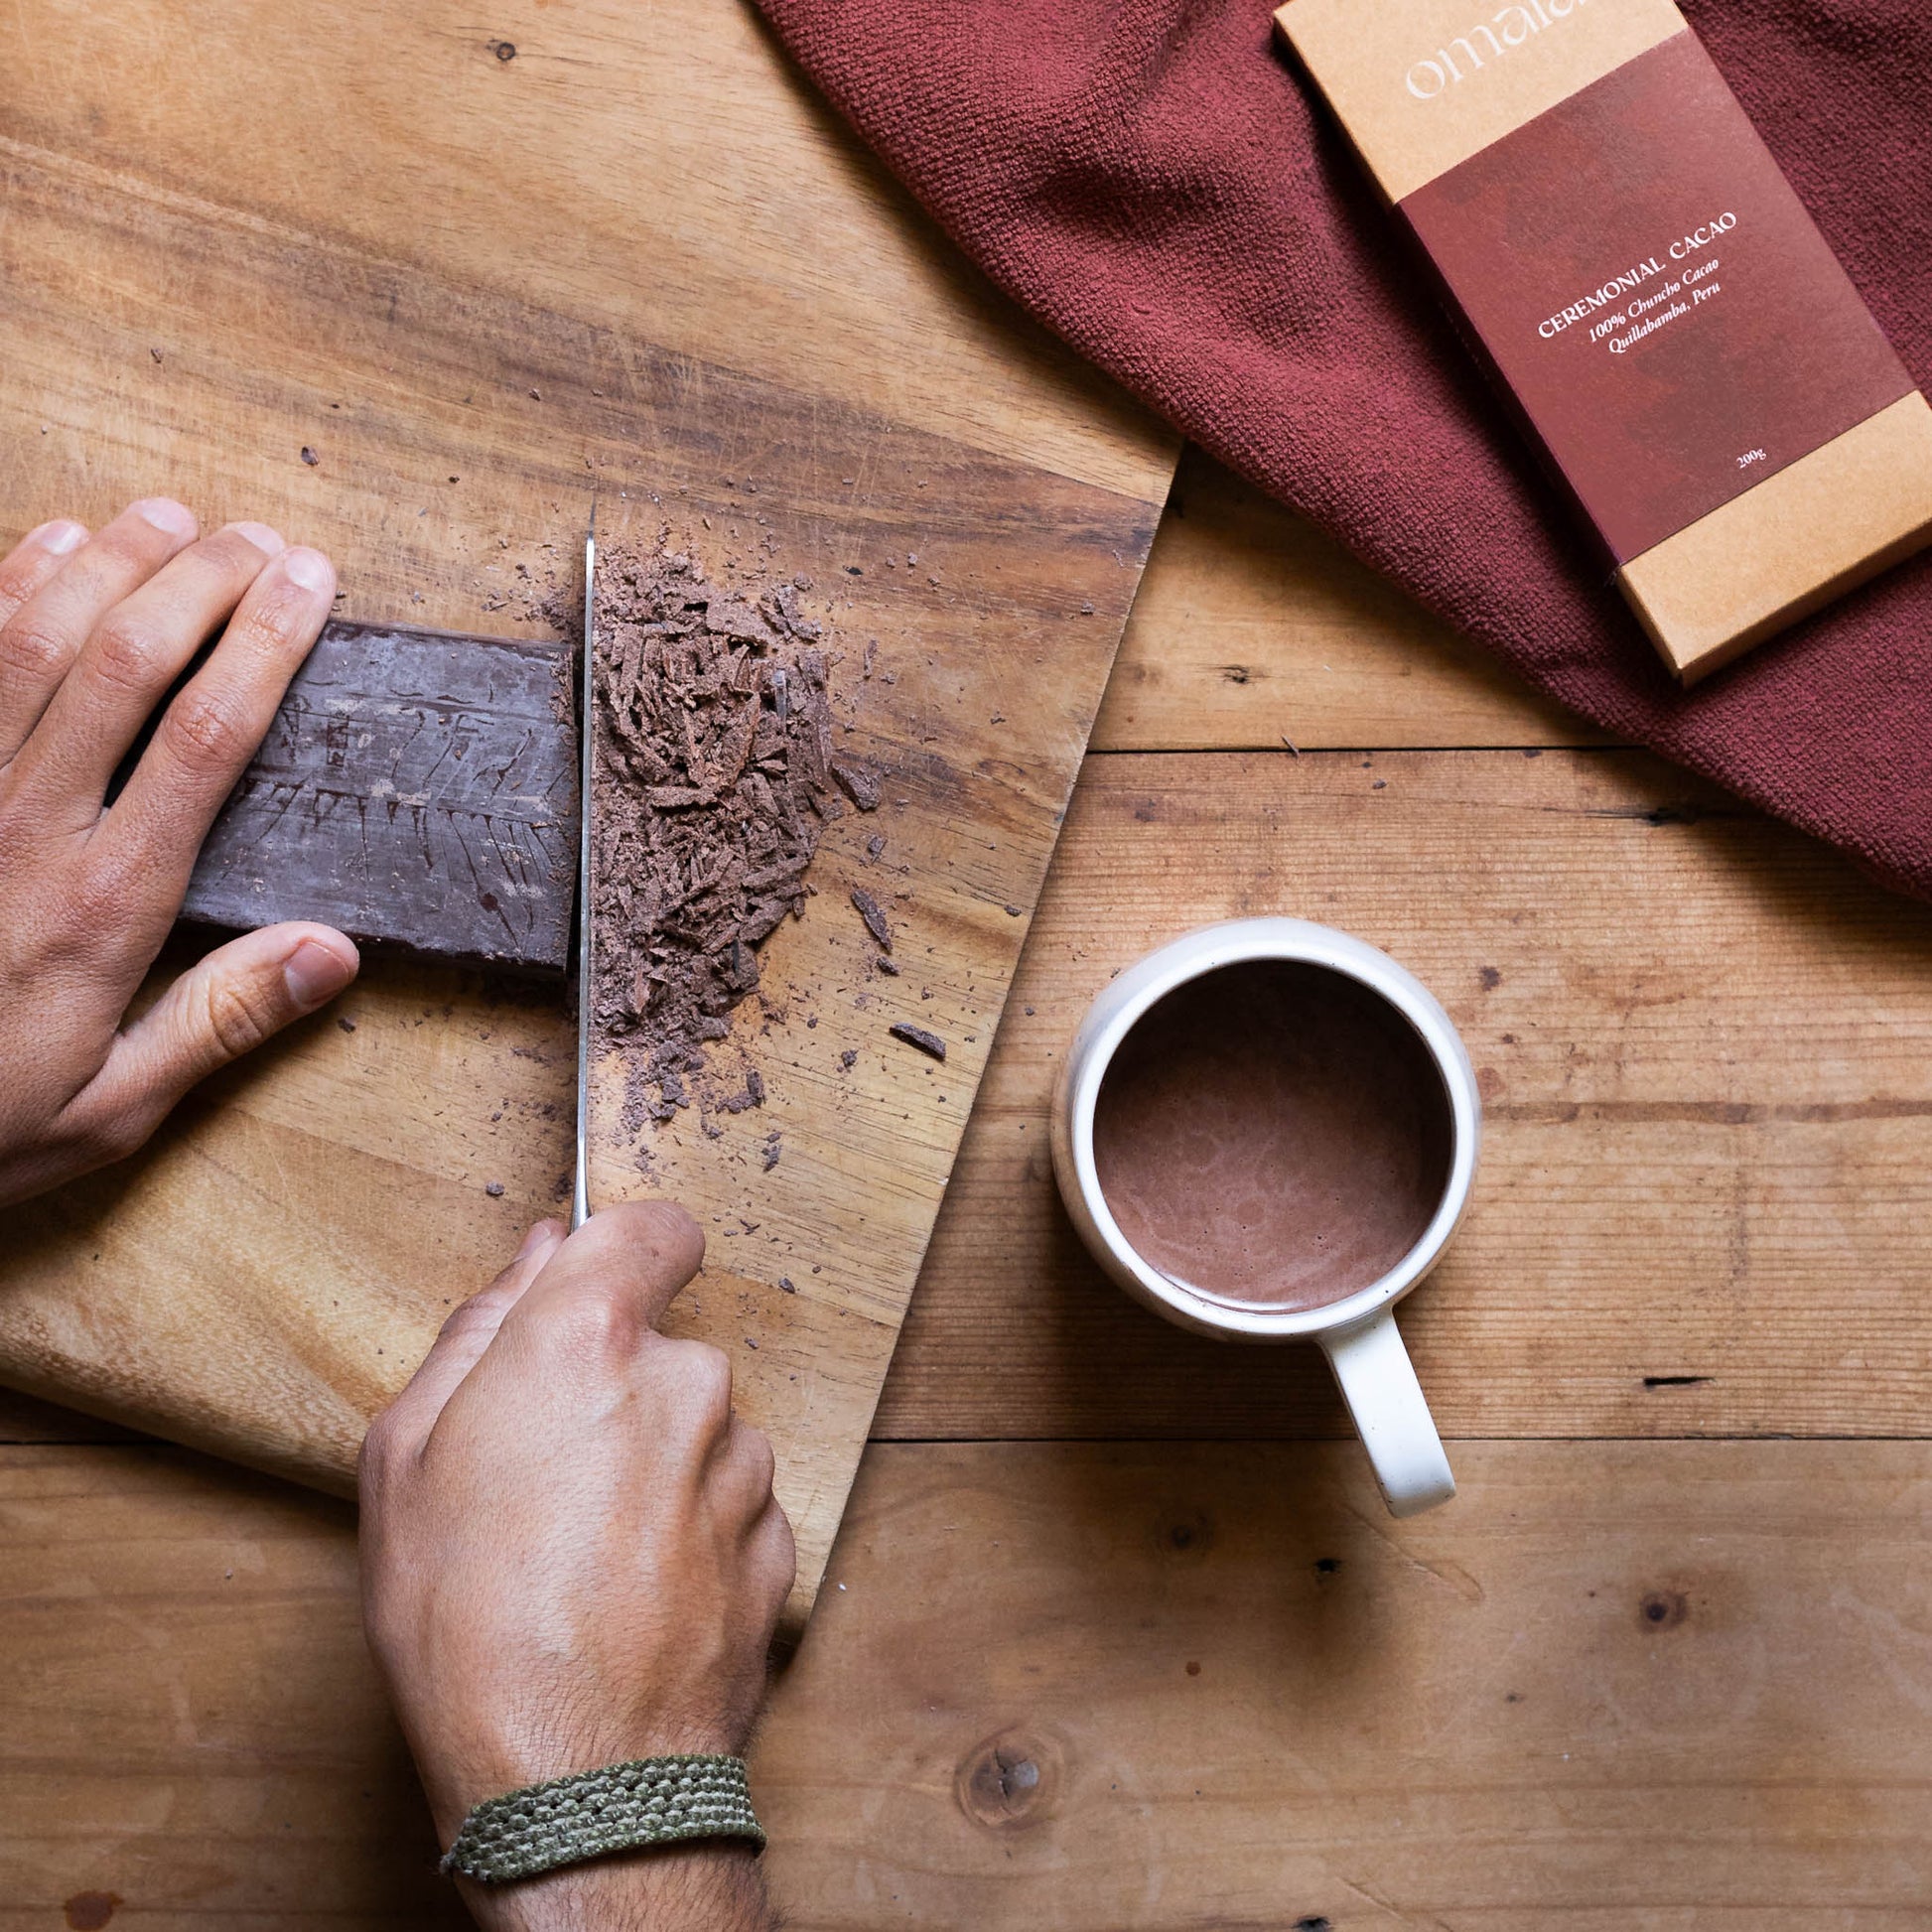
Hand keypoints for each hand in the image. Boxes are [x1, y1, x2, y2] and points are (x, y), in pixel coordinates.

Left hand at [0, 501, 357, 1206]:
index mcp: (101, 903)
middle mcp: (25, 828)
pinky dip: (8, 587)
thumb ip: (222, 1020)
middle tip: (262, 538)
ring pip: (34, 641)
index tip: (310, 587)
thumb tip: (334, 952)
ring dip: (111, 564)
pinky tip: (51, 544)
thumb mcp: (111, 1104)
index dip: (264, 645)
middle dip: (205, 581)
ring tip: (174, 516)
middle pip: (125, 663)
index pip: (202, 738)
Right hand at [360, 1204, 794, 1931]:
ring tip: (580, 1557)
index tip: (598, 1295)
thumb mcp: (405, 1458)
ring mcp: (744, 1463)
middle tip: (541, 1479)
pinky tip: (631, 1595)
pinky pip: (727, 1503)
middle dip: (613, 1390)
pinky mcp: (777, 1538)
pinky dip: (689, 1532)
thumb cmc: (467, 1625)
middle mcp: (688, 1380)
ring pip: (698, 1429)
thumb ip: (479, 1328)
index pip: (653, 1228)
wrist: (576, 1779)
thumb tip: (537, 1254)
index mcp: (589, 1338)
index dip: (625, 1254)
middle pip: (662, 1346)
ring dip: (653, 1466)